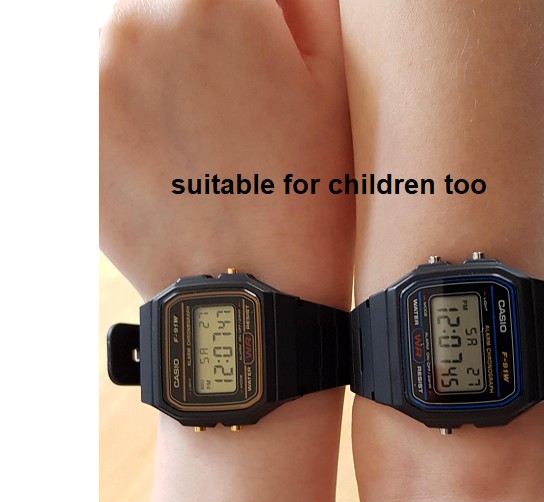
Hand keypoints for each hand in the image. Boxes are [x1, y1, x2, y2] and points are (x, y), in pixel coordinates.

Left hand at [100, 0, 352, 304]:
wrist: (248, 294)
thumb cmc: (302, 199)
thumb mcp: (334, 81)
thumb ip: (301, 2)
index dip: (258, 19)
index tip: (261, 55)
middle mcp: (134, 23)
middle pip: (170, 4)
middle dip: (204, 34)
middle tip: (241, 99)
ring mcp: (91, 80)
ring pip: (134, 40)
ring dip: (166, 69)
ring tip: (207, 136)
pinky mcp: (72, 130)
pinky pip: (105, 91)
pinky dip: (135, 108)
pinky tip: (175, 154)